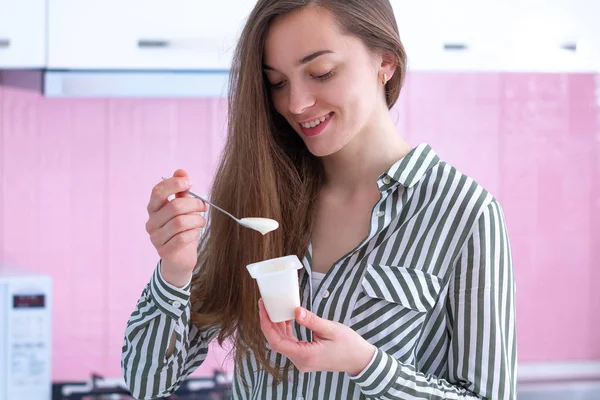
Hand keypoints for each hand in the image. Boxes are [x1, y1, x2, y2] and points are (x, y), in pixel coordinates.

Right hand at [146, 169, 206, 285]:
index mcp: (154, 208)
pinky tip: (195, 233)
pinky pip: (183, 238)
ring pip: (180, 222)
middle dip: (194, 204)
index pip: (158, 191)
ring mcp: (156, 238)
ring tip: (201, 221)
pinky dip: (194, 233)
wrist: (181, 257)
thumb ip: (181, 190)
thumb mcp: (183, 208)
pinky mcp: (164, 251)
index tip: (190, 183)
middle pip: (174, 206)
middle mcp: (151, 222)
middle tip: (205, 206)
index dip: (174, 184)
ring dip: (197, 220)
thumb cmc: (183, 229)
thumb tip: (181, 171)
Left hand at [258, 299, 375, 375]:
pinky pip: (291, 343)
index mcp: (305, 355)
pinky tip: (286, 317)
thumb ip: (311, 321)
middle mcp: (300, 361)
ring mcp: (302, 360)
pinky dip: (286, 330)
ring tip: (273, 307)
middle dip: (269, 322)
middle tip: (265, 303)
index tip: (263, 308)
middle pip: (277, 342)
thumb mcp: (331, 329)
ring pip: (283, 342)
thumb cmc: (349, 345)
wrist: (360, 360)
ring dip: (277, 326)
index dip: (267, 325)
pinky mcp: (305, 356)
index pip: (277, 342)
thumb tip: (295, 310)